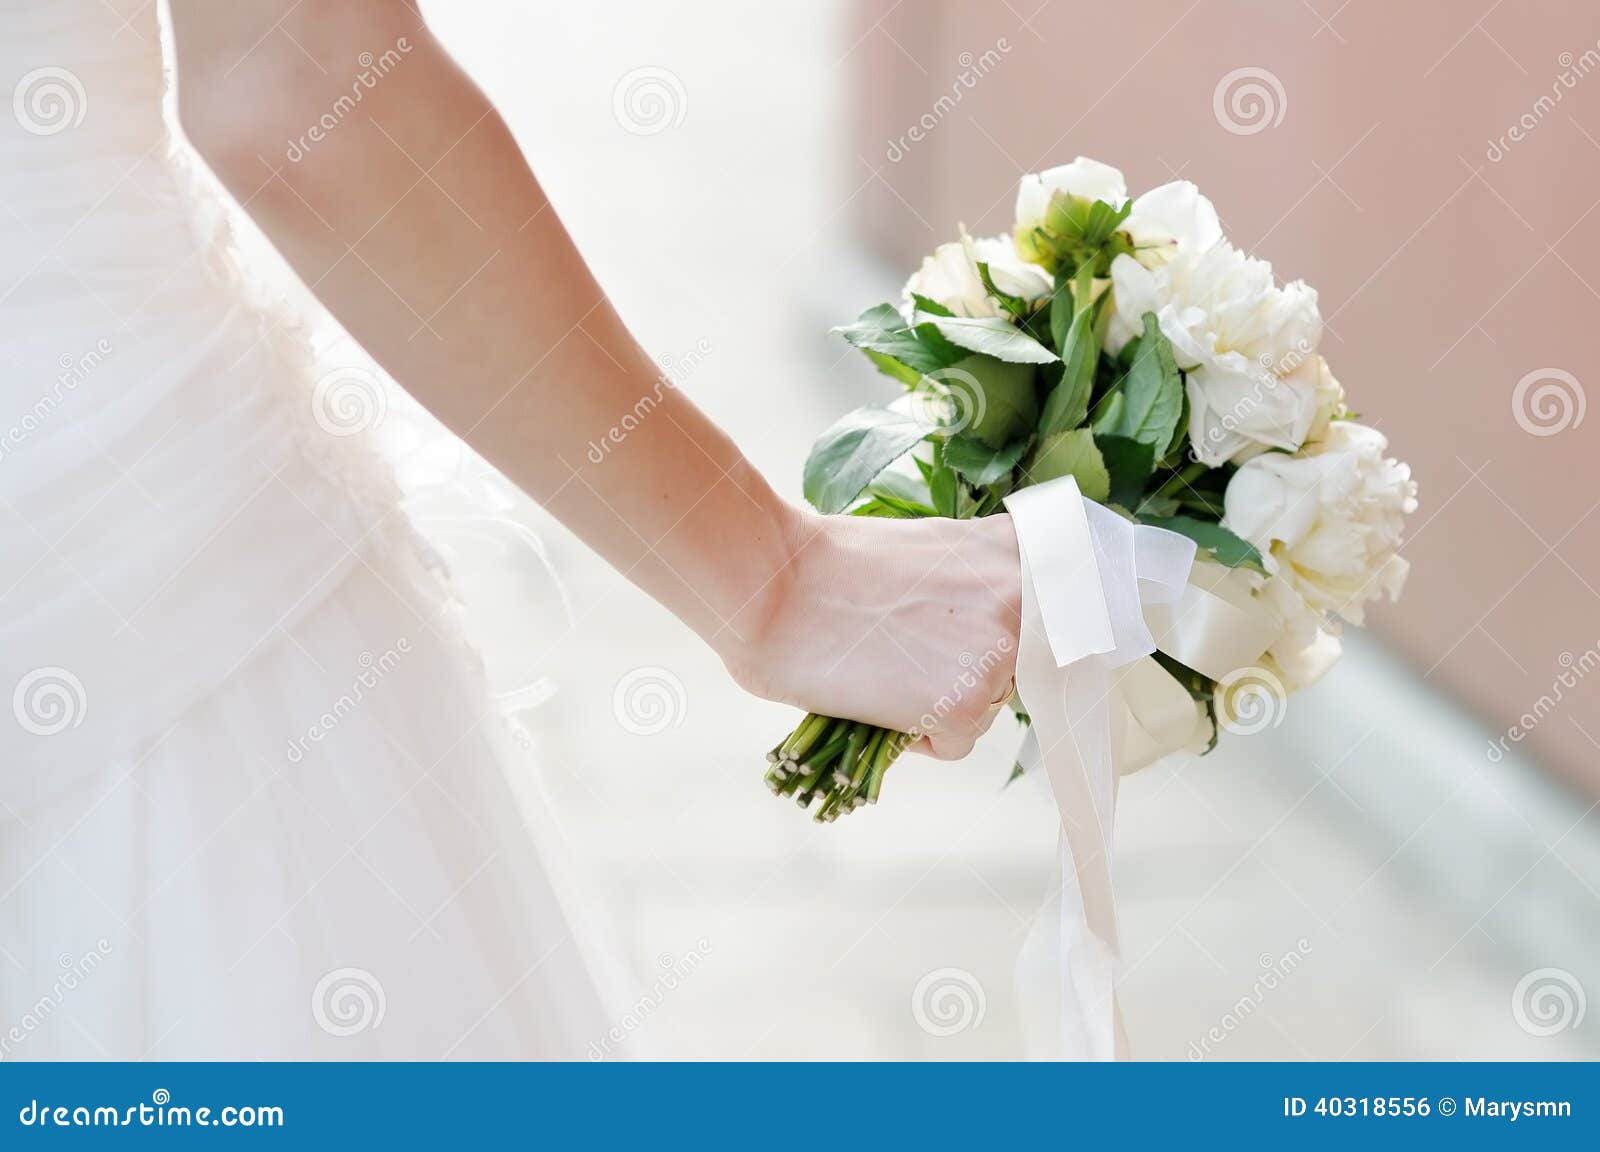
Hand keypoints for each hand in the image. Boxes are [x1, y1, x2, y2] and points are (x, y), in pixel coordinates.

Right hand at [723, 507, 1021, 759]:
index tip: (983, 636)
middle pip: (1019, 663)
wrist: (770, 584)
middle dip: (970, 667)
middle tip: (908, 652)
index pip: (1052, 611)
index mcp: (1012, 550)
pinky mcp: (965, 708)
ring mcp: (998, 654)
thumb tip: (982, 627)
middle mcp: (1021, 598)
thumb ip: (970, 582)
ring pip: (988, 706)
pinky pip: (959, 743)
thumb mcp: (924, 549)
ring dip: (944, 702)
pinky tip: (878, 698)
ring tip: (884, 670)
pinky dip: (919, 736)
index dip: (1012, 630)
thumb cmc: (823, 563)